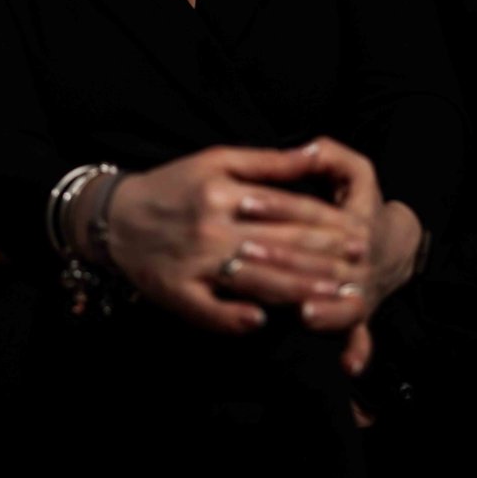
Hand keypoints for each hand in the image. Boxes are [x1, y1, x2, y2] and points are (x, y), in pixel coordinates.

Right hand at [70, 144, 365, 334]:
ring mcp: (194, 263)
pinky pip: (210, 311)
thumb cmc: (174, 184)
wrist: (115, 216)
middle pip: (279, 246)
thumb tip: (313, 153)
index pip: (287, 209)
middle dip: (325, 259)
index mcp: (225, 192)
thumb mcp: (217, 160)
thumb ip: (268, 162)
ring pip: (255, 280)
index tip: (360, 233)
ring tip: (334, 297)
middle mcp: (211, 227)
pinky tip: (264, 323)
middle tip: (361, 268)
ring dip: (298, 292)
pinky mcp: (176, 292)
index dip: (327, 223)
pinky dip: (236, 318)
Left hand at [269, 138, 423, 377]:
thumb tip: (308, 148)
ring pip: (341, 301)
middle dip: (283, 260)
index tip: (245, 204)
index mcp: (353, 221)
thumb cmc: (365, 207)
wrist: (396, 246)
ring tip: (284, 307)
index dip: (278, 208)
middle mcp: (357, 256)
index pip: (311, 215)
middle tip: (245, 259)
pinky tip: (348, 363)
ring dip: (316, 307)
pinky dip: (357, 348)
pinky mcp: (361, 312)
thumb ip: (332, 157)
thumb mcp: (357, 175)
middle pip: (321, 261)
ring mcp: (360, 287)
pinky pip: (360, 333)